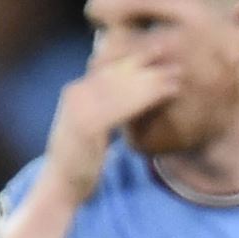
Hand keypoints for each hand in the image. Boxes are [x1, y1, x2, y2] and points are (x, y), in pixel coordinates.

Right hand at [42, 55, 179, 201]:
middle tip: (174, 56)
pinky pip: (124, 107)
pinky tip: (166, 94)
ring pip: (123, 88)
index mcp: (75, 92)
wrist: (61, 186)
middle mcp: (75, 94)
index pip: (109, 69)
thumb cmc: (80, 159)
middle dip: (147, 64)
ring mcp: (79, 108)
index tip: (159, 50)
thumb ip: (104, 106)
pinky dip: (147, 98)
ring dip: (153, 80)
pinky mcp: (89, 125)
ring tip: (177, 75)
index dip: (135, 59)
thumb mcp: (92, 125)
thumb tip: (128, 92)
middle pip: (118, 75)